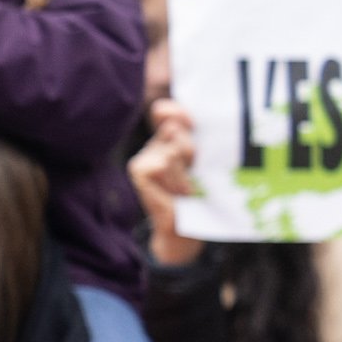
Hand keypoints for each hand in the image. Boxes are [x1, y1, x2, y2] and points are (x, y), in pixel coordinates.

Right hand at [129, 100, 202, 266]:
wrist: (187, 229)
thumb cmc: (200, 196)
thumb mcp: (202, 164)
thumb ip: (192, 140)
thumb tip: (175, 121)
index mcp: (171, 140)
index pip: (166, 111)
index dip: (177, 112)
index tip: (190, 121)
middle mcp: (154, 146)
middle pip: (176, 129)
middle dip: (192, 150)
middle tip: (195, 172)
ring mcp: (143, 158)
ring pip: (172, 150)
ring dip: (187, 171)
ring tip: (188, 189)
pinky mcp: (139, 170)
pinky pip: (163, 164)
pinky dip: (176, 180)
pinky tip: (177, 193)